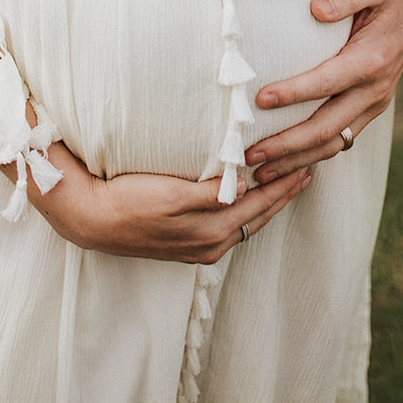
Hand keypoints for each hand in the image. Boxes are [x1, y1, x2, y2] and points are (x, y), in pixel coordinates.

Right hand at [26, 141, 310, 264]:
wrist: (91, 219)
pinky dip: (250, 208)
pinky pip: (233, 224)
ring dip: (272, 198)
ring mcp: (202, 244)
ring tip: (294, 177)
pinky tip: (254, 194)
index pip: (259, 200)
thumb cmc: (128, 199)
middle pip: (260, 212)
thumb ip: (210, 193)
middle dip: (286, 188)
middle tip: (311, 163)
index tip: (305, 158)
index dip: (283, 180)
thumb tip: (246, 182)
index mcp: (211, 230)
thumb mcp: (171, 195)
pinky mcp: (190, 243)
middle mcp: (212, 241)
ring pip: (250, 219)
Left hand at [244, 0, 402, 178]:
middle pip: (327, 128)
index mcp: (372, 60)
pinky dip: (313, 156)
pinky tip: (287, 166)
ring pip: (333, 143)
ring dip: (296, 160)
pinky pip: (340, 139)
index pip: (327, 83)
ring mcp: (373, 103)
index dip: (293, 93)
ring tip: (260, 172)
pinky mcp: (368, 108)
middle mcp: (375, 90)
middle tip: (249, 154)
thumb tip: (316, 9)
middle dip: (287, 145)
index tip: (260, 100)